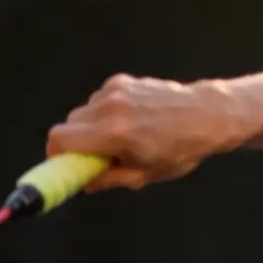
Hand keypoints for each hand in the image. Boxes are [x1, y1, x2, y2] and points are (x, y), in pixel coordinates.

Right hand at [46, 74, 238, 191]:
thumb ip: (108, 179)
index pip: (60, 139)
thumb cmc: (180, 149)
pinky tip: (129, 119)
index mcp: (113, 133)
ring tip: (119, 137)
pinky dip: (103, 112)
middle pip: (67, 125)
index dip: (56, 155)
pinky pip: (97, 100)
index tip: (65, 165)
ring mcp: (114, 90)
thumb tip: (83, 183)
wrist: (206, 115)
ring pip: (82, 112)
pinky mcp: (121, 80)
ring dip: (90, 127)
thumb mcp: (145, 174)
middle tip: (96, 156)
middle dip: (76, 143)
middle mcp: (109, 107)